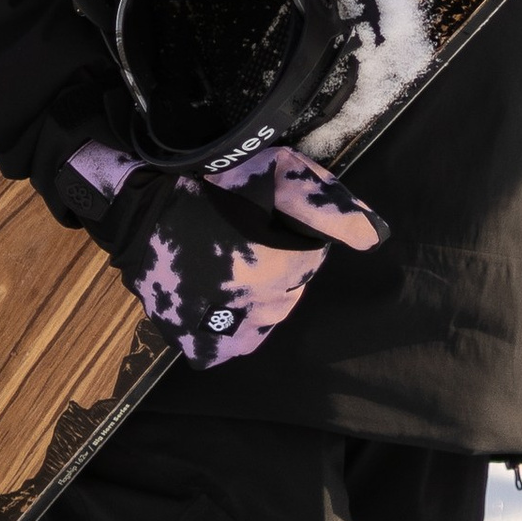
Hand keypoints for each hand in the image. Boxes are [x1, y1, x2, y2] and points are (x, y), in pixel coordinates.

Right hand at [69, 140, 385, 369]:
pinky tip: (220, 297)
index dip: (296, 236)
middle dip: (280, 267)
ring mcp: (223, 332)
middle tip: (248, 236)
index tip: (270, 217)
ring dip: (258, 297)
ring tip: (234, 263)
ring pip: (264, 321)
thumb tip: (379, 237)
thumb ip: (334, 208)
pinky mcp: (197, 345)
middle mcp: (255, 310)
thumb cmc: (216, 181)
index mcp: (278, 269)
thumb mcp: (282, 175)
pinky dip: (231, 327)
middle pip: (289, 294)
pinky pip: (231, 345)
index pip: (312, 262)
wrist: (142, 206)